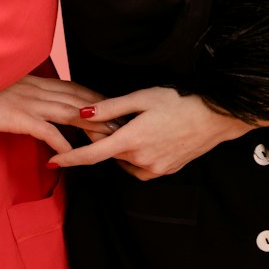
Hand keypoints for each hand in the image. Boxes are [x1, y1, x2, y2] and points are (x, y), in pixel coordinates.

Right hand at [0, 74, 113, 154]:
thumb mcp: (2, 88)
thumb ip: (22, 94)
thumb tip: (35, 106)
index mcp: (34, 81)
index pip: (73, 88)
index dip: (95, 97)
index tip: (114, 107)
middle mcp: (36, 89)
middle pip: (79, 99)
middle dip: (104, 111)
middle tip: (124, 124)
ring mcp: (28, 102)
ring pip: (71, 113)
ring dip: (93, 128)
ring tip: (111, 141)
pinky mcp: (17, 117)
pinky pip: (47, 131)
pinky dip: (63, 144)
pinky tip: (73, 156)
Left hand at [47, 87, 261, 178]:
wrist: (216, 117)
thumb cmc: (180, 101)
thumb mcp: (142, 98)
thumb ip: (110, 108)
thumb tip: (82, 113)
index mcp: (132, 140)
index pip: (92, 155)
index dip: (69, 158)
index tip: (52, 161)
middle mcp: (141, 160)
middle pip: (108, 154)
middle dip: (102, 141)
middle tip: (111, 120)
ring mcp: (155, 168)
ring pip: (124, 161)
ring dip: (120, 148)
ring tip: (134, 126)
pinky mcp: (166, 171)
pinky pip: (140, 167)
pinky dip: (135, 156)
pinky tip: (145, 139)